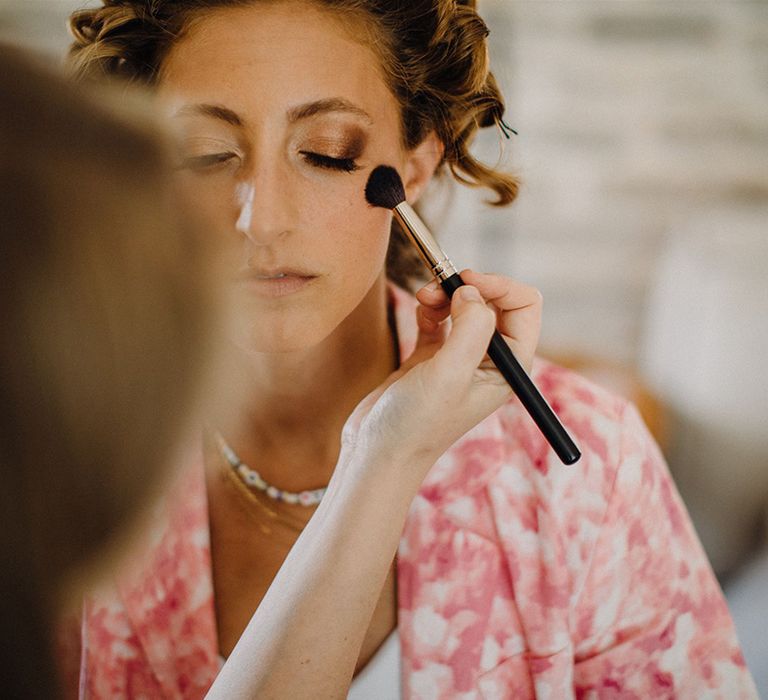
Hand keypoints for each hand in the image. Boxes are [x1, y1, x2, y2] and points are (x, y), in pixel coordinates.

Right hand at [342, 271, 542, 471]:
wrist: (377, 453)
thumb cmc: (417, 424)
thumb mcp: (449, 374)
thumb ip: (469, 328)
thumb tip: (472, 289)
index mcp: (508, 370)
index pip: (524, 310)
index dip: (500, 287)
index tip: (466, 279)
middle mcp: (489, 363)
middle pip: (495, 304)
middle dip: (469, 287)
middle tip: (438, 284)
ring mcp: (459, 360)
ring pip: (465, 308)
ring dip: (446, 295)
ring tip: (422, 296)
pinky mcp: (432, 359)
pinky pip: (440, 319)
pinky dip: (430, 308)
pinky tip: (418, 310)